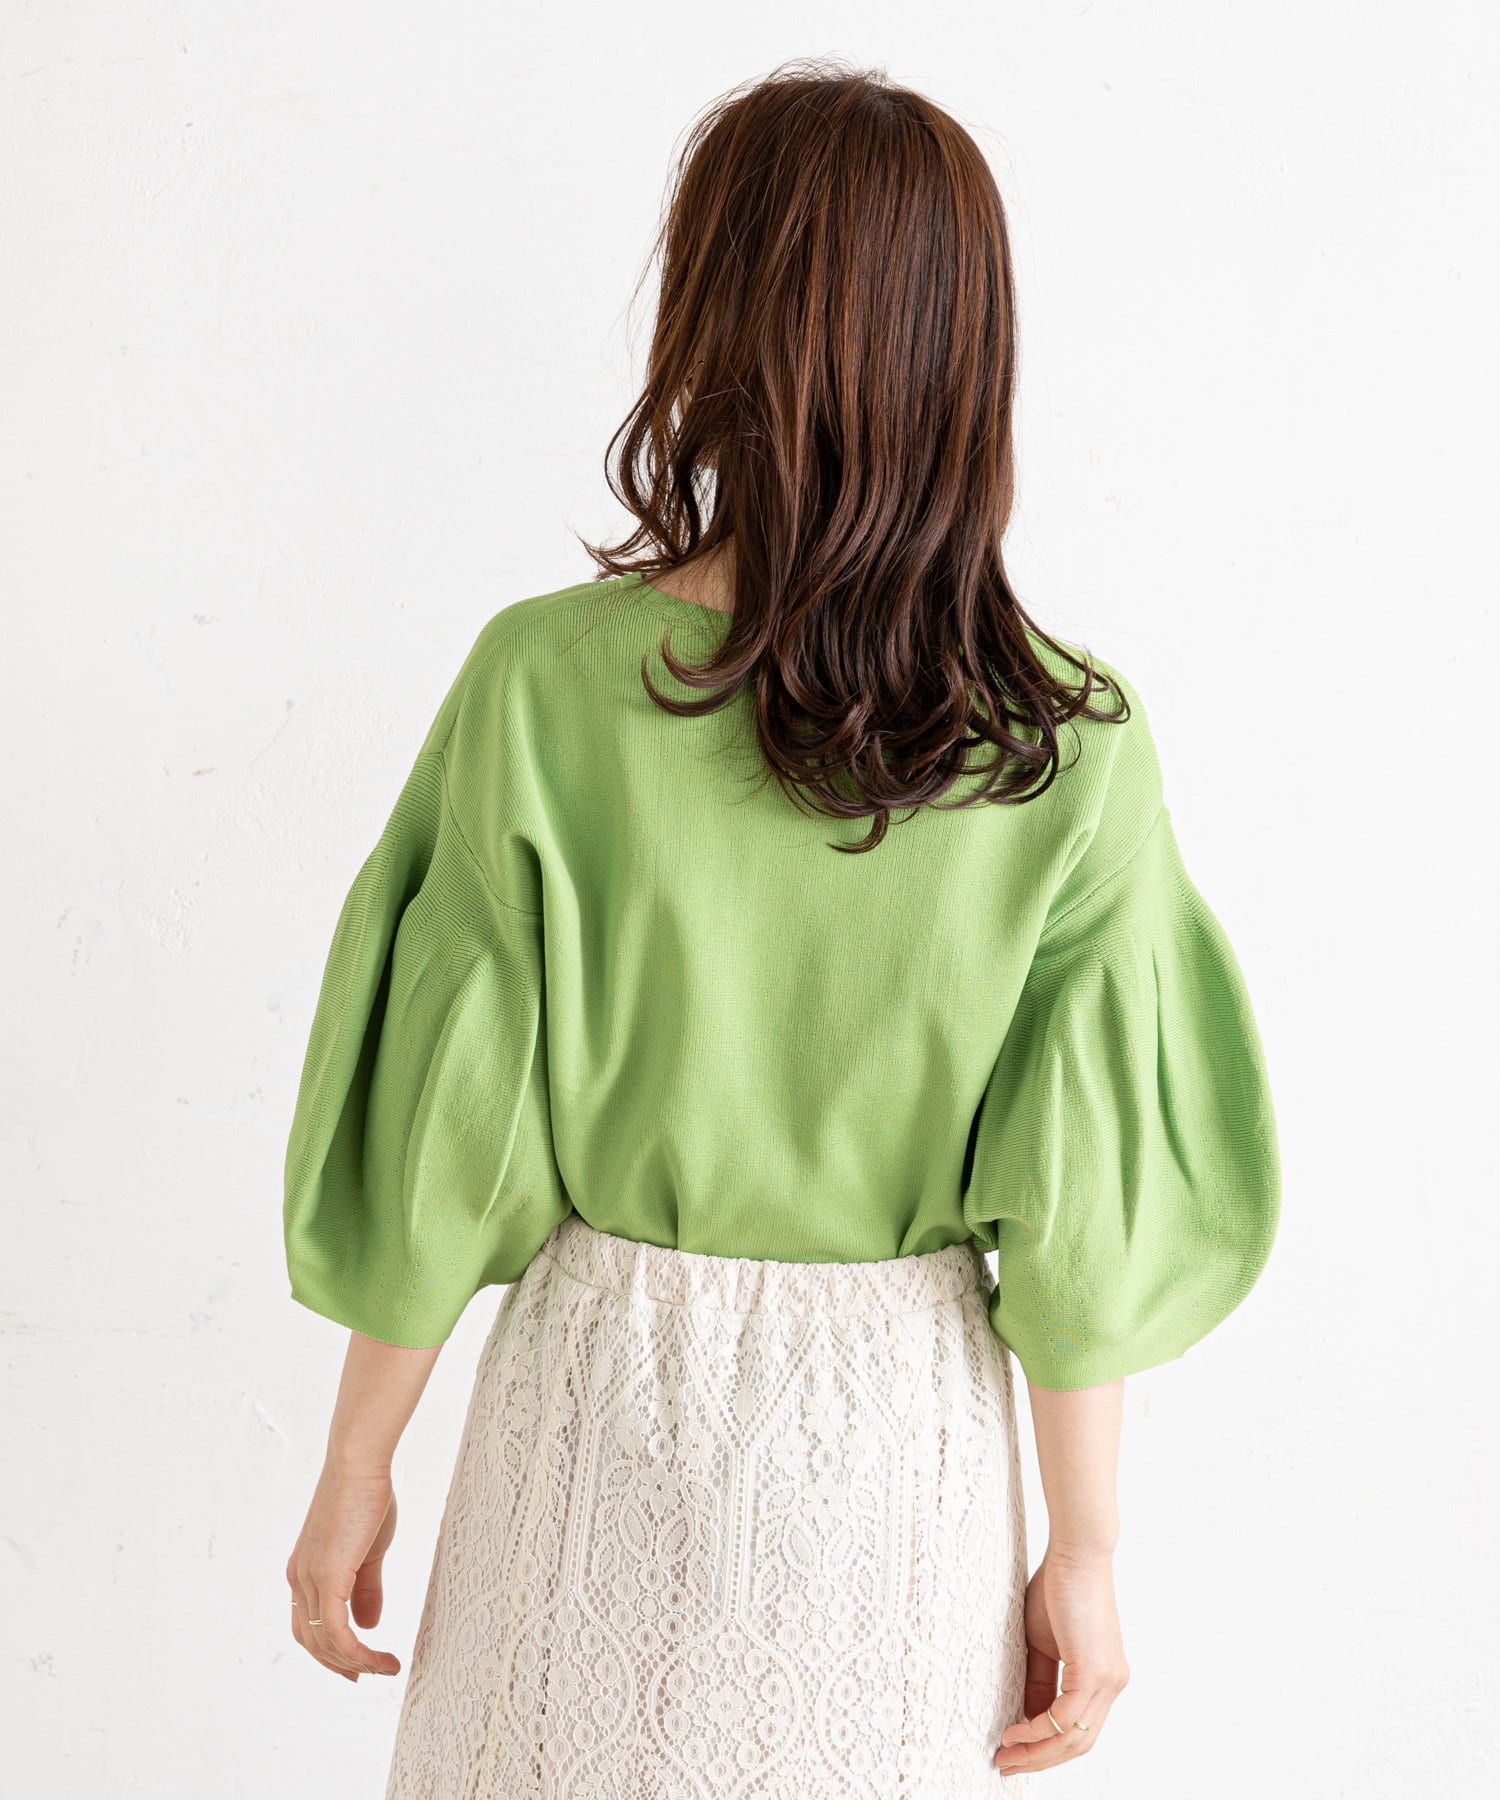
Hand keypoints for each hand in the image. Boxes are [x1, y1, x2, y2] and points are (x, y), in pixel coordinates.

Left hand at [285, 1461, 402, 1681]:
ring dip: (356, 1663)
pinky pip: (337, 1630)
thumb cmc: (365, 1496)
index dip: (331, 1652)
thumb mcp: (368, 1550)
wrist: (359, 1463)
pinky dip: (357, 1652)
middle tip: (371, 1675)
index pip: (309, 1626)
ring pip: (325, 1642)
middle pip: (312, 1642)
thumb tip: (369, 1625)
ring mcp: (309, 1579)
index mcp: (305, 1572)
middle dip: (341, 1665)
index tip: (358, 1665)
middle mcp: (299, 1580)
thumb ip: (365, 1588)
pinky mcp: (326, 1577)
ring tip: (386, 1668)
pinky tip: (379, 1658)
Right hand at [993, 1545, 1129, 1776]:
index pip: (1078, 1731)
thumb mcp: (1044, 1643)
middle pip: (1078, 1745)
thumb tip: (1027, 1718)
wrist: (1076, 1553)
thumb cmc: (1058, 1588)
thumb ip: (1040, 1681)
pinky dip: (1038, 1730)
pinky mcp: (1096, 1672)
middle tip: (1005, 1765)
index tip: (1013, 1753)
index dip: (1045, 1749)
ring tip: (1005, 1755)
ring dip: (1036, 1753)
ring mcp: (1108, 1681)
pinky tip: (1016, 1730)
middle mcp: (1112, 1686)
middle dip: (1039, 1761)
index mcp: (1104, 1679)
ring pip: (1074, 1739)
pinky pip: (1065, 1718)